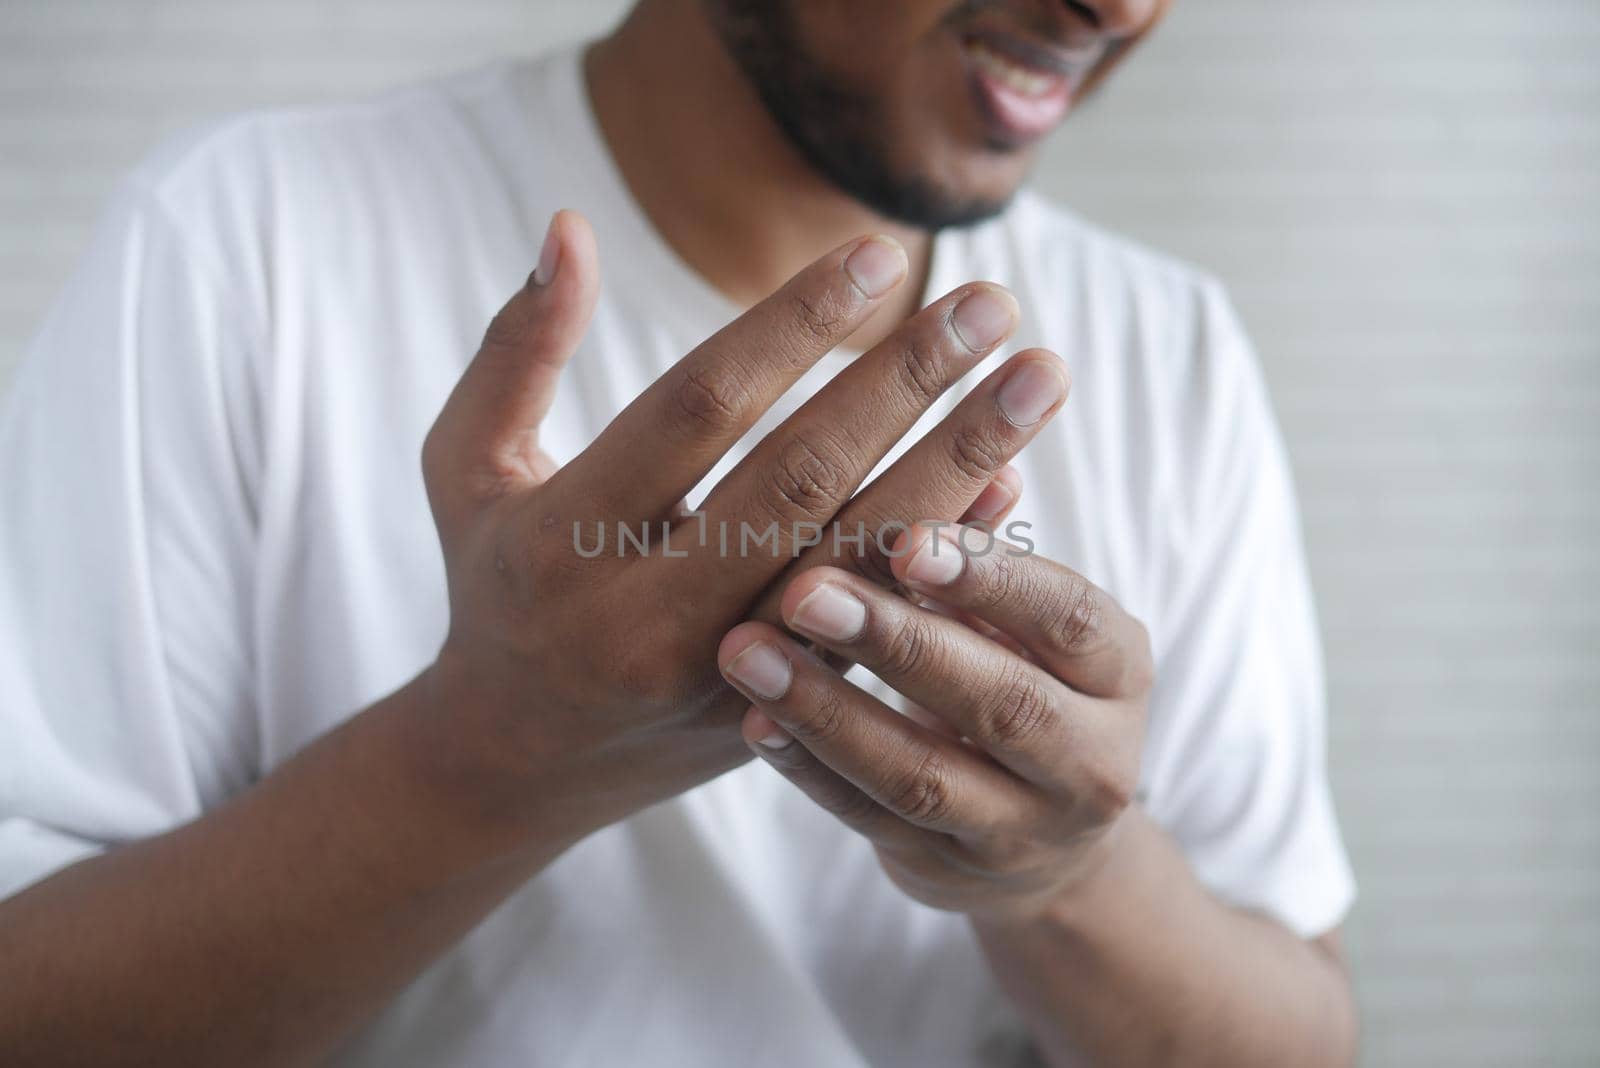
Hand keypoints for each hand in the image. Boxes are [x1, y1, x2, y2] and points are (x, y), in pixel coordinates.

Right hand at [416, 211, 1060, 837]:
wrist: (515, 762)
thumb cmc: (495, 585)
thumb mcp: (465, 467)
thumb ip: (516, 352)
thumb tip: (568, 227)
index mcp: (567, 536)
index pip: (699, 410)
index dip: (791, 329)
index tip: (880, 255)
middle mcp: (651, 614)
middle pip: (802, 480)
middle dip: (908, 385)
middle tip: (994, 302)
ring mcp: (726, 673)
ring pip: (860, 560)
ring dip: (961, 464)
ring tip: (1038, 378)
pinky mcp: (782, 710)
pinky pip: (882, 627)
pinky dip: (946, 557)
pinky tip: (1012, 485)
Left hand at [717, 523, 1154, 921]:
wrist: (1045, 843)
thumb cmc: (1026, 681)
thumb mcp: (1029, 621)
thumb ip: (991, 551)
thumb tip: (982, 459)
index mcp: (1118, 670)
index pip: (1068, 618)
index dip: (991, 579)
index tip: (908, 538)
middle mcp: (1091, 759)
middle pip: (998, 702)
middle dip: (896, 643)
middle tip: (806, 590)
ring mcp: (1022, 831)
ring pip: (923, 775)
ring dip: (828, 709)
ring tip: (746, 649)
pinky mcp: (949, 874)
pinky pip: (871, 821)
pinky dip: (808, 769)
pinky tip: (751, 718)